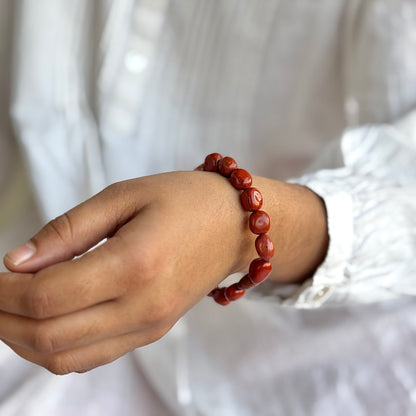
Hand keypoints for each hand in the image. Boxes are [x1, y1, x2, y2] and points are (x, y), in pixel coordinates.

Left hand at [1, 171, 327, 373]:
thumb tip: (16, 261)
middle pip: (48, 337)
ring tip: (11, 307)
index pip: (47, 297)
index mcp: (135, 264)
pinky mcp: (153, 332)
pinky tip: (47, 319)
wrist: (235, 226)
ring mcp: (150, 326)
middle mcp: (143, 307)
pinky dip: (55, 347)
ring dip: (24, 339)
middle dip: (3, 318)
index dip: (3, 291)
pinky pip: (91, 357)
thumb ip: (68, 230)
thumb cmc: (184, 200)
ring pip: (65, 358)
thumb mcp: (125, 195)